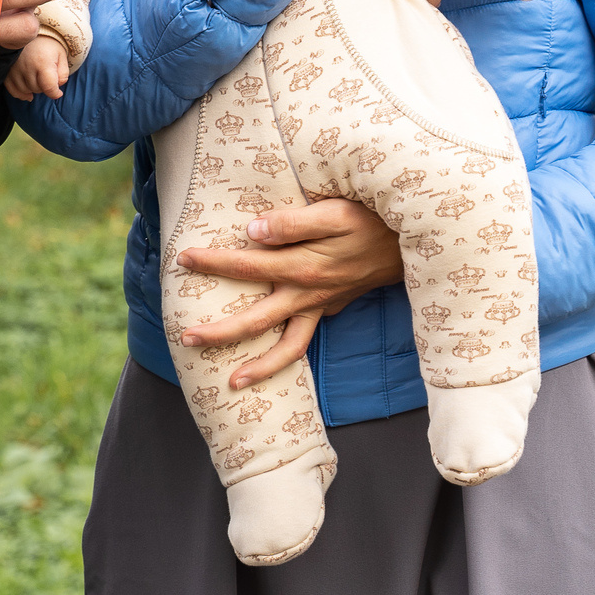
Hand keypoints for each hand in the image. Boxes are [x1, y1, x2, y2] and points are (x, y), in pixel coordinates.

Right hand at [6, 36, 70, 100]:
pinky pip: (12, 90)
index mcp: (43, 62)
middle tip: (46, 77)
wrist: (31, 33)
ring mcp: (15, 69)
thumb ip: (63, 74)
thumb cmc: (48, 46)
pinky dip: (20, 93)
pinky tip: (27, 93)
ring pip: (26, 91)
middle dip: (44, 87)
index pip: (49, 87)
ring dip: (33, 89)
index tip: (58, 92)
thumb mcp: (61, 56)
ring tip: (37, 79)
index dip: (55, 93)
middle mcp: (27, 66)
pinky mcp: (7, 71)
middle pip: (37, 89)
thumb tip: (56, 88)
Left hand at [175, 198, 405, 388]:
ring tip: (231, 382)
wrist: (410, 241)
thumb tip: (253, 232)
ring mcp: (320, 307)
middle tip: (186, 338)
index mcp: (301, 268)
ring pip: (287, 348)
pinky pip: (304, 340)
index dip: (213, 263)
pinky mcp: (331, 309)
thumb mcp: (334, 212)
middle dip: (219, 334)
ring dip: (258, 367)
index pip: (246, 267)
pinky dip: (286, 354)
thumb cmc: (370, 220)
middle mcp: (307, 295)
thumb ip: (293, 223)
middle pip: (255, 322)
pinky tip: (268, 354)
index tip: (183, 259)